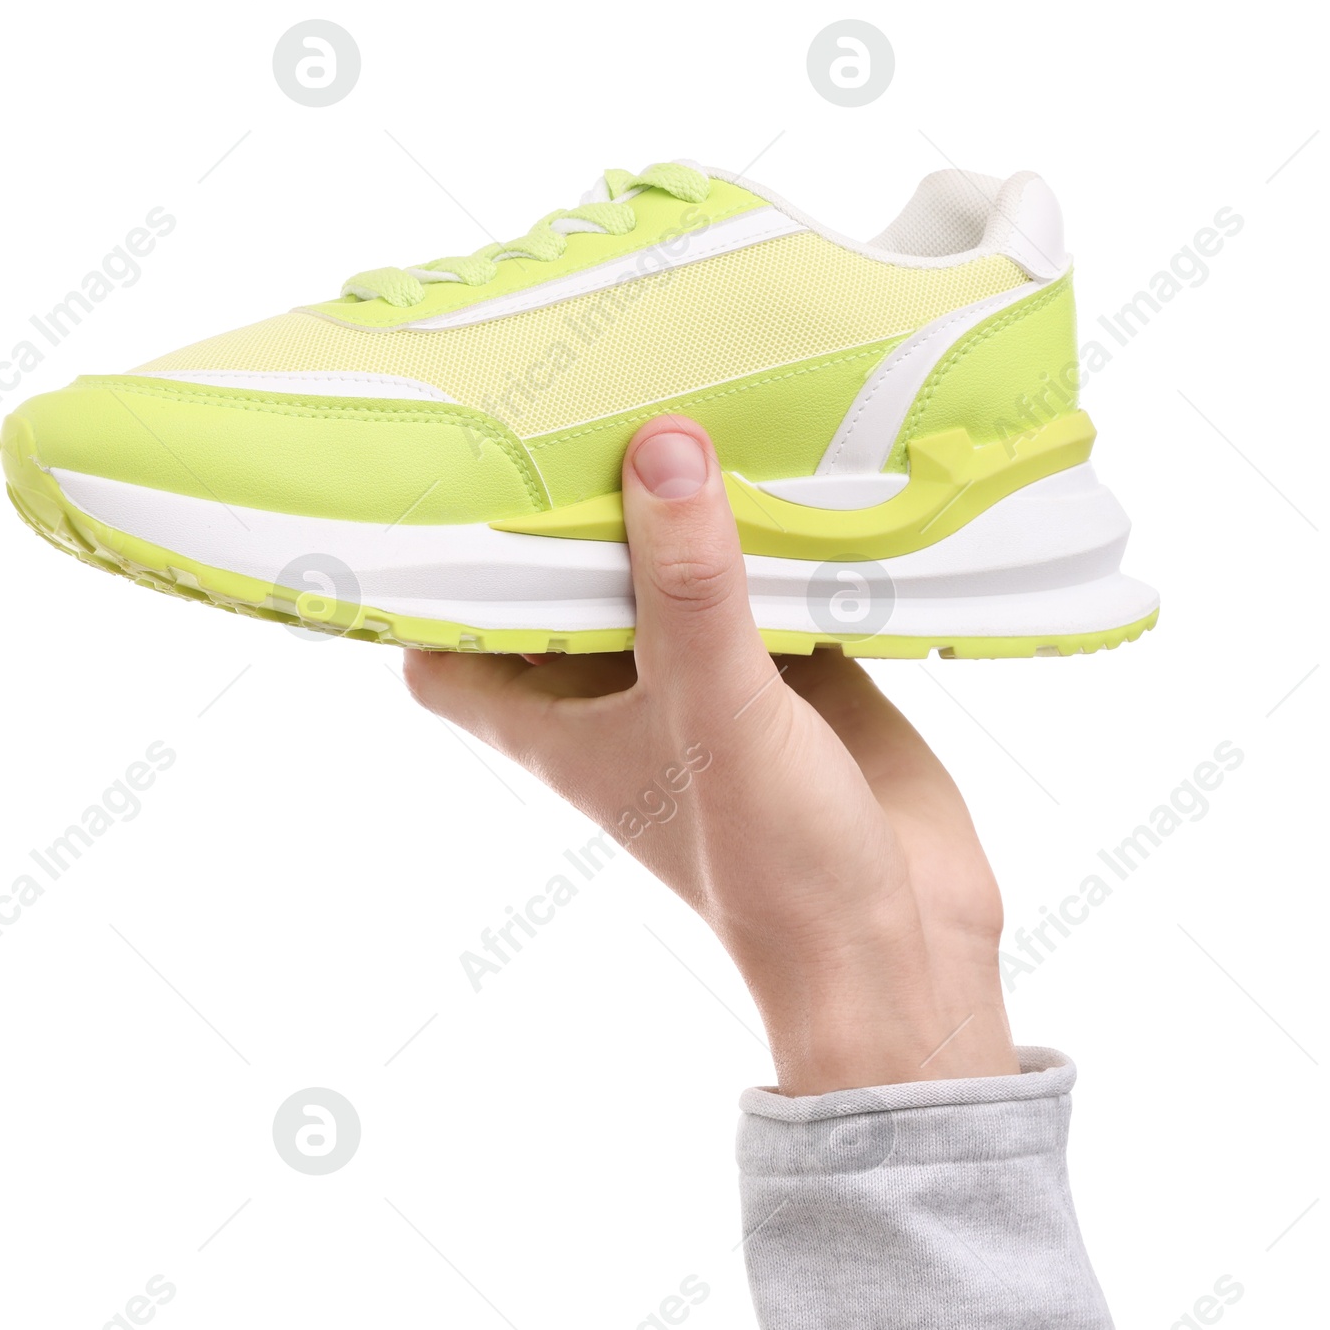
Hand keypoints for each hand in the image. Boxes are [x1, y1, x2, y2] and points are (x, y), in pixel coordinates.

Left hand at [404, 416, 1017, 1093]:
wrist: (894, 943)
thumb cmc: (768, 864)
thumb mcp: (713, 710)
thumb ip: (689, 586)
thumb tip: (660, 448)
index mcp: (557, 720)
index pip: (452, 652)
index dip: (435, 581)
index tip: (439, 481)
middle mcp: (620, 696)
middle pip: (563, 585)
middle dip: (563, 506)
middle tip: (566, 391)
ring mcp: (707, 682)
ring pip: (668, 575)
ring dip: (673, 509)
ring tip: (673, 386)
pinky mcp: (792, 674)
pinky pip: (766, 583)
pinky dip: (772, 533)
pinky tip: (791, 457)